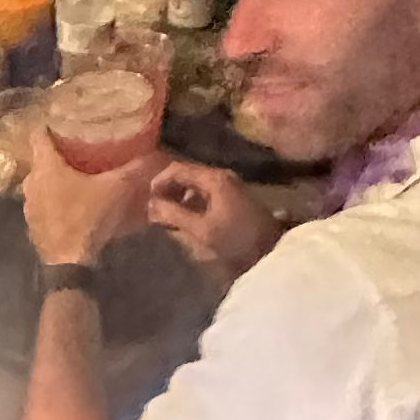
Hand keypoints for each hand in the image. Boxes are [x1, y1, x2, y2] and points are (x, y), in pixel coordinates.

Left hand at [23, 132, 156, 269]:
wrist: (70, 264)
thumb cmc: (88, 218)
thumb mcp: (116, 190)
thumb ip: (134, 169)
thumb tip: (156, 153)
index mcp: (46, 165)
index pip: (39, 133)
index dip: (50, 125)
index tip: (65, 123)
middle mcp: (31, 181)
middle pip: (41, 158)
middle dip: (58, 154)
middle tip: (81, 151)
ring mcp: (28, 205)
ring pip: (41, 182)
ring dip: (55, 180)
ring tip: (78, 177)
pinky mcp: (32, 224)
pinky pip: (42, 203)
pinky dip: (53, 201)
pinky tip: (71, 205)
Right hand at [145, 158, 278, 280]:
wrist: (272, 250)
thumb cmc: (237, 240)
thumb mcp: (202, 230)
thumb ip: (174, 215)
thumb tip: (151, 205)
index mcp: (214, 179)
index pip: (177, 169)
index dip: (159, 181)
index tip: (147, 199)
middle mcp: (222, 176)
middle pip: (187, 174)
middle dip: (168, 189)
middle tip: (155, 208)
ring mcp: (230, 186)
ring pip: (196, 184)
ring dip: (180, 196)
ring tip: (168, 216)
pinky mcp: (235, 197)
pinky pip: (206, 193)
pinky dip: (192, 201)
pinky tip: (187, 219)